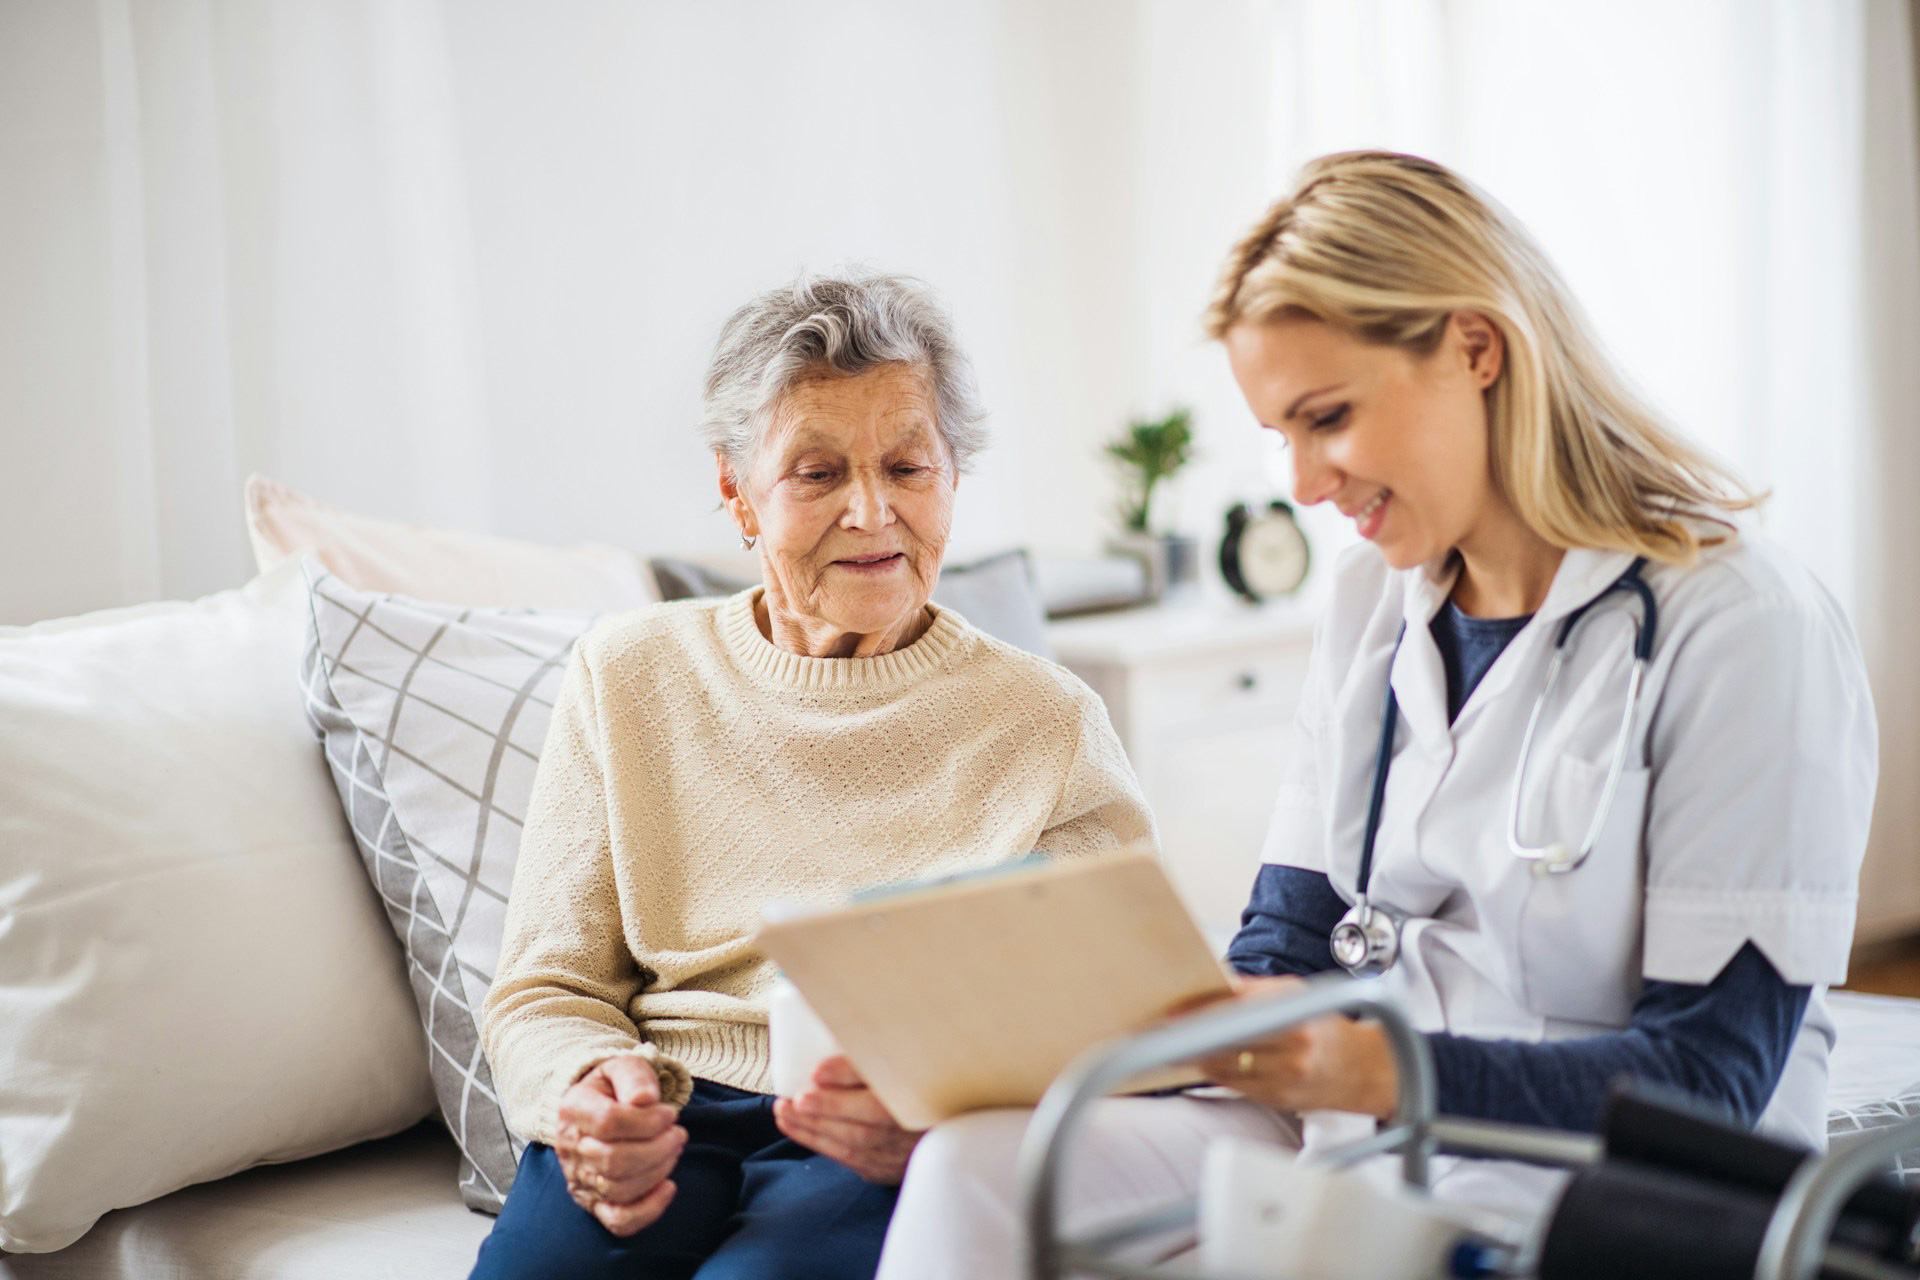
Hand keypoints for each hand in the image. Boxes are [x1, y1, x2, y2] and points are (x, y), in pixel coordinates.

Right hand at [553, 1055, 686, 1235]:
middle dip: (658, 1148)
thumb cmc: (615, 1087)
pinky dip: (648, 1210)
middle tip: (678, 1134)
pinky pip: (618, 1220)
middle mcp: (569, 1147)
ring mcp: (579, 1179)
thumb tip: (645, 1099)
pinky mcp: (594, 1202)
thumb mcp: (623, 1067)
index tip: (670, 1113)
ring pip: (619, 1189)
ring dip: (658, 1171)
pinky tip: (669, 1187)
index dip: (647, 1122)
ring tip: (674, 1149)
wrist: (597, 1107)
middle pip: (614, 1160)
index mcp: (573, 1109)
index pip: (608, 1123)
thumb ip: (634, 1076)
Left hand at [773, 1055, 922, 1184]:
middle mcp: (913, 1126)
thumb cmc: (918, 1083)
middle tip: (791, 1099)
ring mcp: (901, 1152)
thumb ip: (874, 1050)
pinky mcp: (887, 1167)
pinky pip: (852, 1159)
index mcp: (920, 1093)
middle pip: (867, 1121)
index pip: (885, 1084)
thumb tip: (837, 1044)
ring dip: (814, 1129)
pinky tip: (801, 1129)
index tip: (817, 1071)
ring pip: (855, 1144)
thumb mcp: (904, 1059)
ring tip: (784, 1112)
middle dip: (824, 1110)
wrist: (941, 1124)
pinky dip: (823, 1144)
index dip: (849, 1076)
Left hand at [1192, 975, 1400, 1119]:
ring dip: (1196, 1057)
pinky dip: (1216, 1073)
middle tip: (1164, 1031)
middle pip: (1226, 1042)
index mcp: (1296, 1014)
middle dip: (1191, 1037)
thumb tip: (1217, 983)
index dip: (1201, 1013)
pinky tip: (1203, 1063)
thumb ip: (1255, 990)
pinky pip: (1236, 1086)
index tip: (1174, 1014)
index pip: (1237, 1012)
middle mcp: (1293, 1048)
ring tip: (1177, 1047)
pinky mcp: (1280, 1099)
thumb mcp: (1297, 994)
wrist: (1364, 1070)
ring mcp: (1286, 1077)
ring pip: (1225, 1068)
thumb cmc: (1327, 1027)